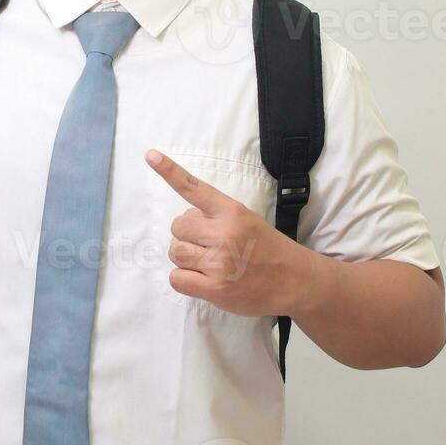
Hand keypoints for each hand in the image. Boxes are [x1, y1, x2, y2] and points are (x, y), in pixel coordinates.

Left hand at [146, 149, 317, 317]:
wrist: (295, 281)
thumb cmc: (268, 249)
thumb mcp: (248, 220)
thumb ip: (217, 217)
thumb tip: (185, 222)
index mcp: (232, 212)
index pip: (194, 188)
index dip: (170, 171)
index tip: (150, 156)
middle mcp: (224, 234)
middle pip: (177, 226)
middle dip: (186, 235)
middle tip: (206, 244)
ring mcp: (219, 263)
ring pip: (175, 252)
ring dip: (185, 257)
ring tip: (206, 262)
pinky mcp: (215, 288)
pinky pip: (177, 278)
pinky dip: (184, 279)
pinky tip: (202, 279)